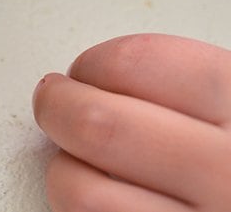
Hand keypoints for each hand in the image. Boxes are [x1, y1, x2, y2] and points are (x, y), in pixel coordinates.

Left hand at [32, 33, 230, 210]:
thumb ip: (205, 96)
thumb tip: (111, 74)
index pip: (142, 65)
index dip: (97, 62)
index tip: (88, 71)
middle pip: (99, 124)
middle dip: (58, 105)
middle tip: (54, 101)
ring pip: (83, 192)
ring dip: (67, 171)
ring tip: (79, 163)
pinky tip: (109, 206)